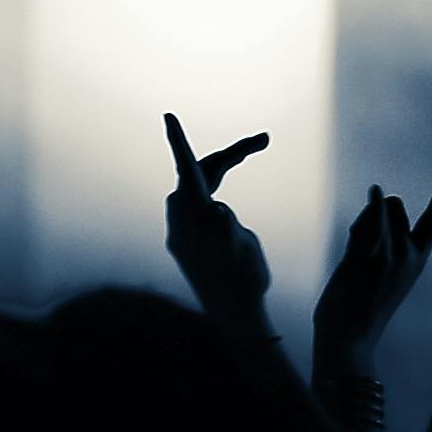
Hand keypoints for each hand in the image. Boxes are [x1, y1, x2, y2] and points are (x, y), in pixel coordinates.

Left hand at [162, 112, 271, 316]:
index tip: (168, 117)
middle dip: (230, 156)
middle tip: (263, 142)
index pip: (188, 171)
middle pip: (200, 175)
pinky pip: (196, 205)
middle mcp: (181, 221)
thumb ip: (227, 227)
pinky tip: (220, 191)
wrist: (235, 315)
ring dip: (220, 171)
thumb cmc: (245, 281)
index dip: (180, 142)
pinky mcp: (184, 241)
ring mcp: (180, 231)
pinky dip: (212, 190)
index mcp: (195, 219)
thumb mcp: (243, 250)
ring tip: (246, 155)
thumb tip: (216, 211)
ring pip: (198, 189)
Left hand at [312, 163, 431, 361]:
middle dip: (377, 211)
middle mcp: (411, 255)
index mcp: (417, 258)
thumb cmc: (358, 306)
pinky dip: (374, 204)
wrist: (349, 339)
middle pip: (396, 204)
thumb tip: (374, 202)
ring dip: (362, 220)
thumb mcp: (377, 269)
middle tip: (361, 245)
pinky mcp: (371, 258)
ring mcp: (393, 256)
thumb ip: (380, 238)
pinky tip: (374, 191)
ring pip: (379, 211)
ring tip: (353, 255)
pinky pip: (372, 221)